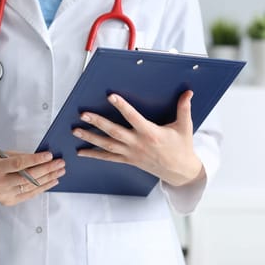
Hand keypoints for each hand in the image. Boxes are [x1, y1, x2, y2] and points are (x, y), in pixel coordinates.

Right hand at [0, 151, 64, 205]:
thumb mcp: (1, 155)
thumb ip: (20, 157)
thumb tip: (43, 158)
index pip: (19, 164)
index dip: (35, 160)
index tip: (50, 155)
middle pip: (27, 177)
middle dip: (47, 169)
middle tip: (60, 163)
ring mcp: (3, 195)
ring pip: (31, 187)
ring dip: (48, 179)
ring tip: (60, 171)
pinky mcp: (8, 202)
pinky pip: (29, 194)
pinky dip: (42, 187)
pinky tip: (52, 181)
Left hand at [72, 91, 202, 186]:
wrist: (179, 171)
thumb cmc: (181, 147)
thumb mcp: (184, 127)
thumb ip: (184, 108)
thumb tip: (188, 92)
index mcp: (150, 133)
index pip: (133, 117)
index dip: (122, 106)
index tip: (111, 97)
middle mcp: (138, 143)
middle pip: (114, 132)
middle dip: (97, 123)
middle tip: (84, 115)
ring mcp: (131, 153)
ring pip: (107, 145)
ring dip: (90, 138)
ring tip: (76, 130)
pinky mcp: (128, 160)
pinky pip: (108, 158)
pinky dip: (93, 155)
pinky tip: (81, 151)